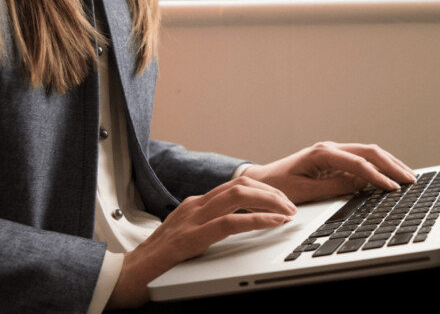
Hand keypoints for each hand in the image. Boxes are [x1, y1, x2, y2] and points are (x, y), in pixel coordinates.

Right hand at [106, 176, 295, 308]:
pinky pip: (231, 222)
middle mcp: (195, 205)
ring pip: (239, 195)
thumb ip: (211, 227)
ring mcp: (192, 219)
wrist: (124, 278)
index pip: (236, 186)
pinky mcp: (191, 237)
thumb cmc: (158, 262)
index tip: (283, 202)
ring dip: (270, 202)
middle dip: (273, 193)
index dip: (265, 191)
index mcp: (196, 204)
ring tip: (288, 213)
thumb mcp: (190, 237)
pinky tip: (274, 224)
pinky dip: (258, 220)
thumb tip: (242, 224)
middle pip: (242, 184)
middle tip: (292, 206)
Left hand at [243, 141, 415, 203]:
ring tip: (408, 176)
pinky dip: (379, 167)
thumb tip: (359, 186)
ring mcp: (334, 153)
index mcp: (322, 153)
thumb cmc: (278, 185)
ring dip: (389, 164)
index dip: (377, 176)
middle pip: (369, 152)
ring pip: (369, 153)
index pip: (358, 162)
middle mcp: (330, 148)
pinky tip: (391, 175)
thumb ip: (333, 187)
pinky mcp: (335, 160)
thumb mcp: (304, 191)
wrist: (261, 180)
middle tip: (410, 179)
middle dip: (392, 165)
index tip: (392, 188)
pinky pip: (362, 161)